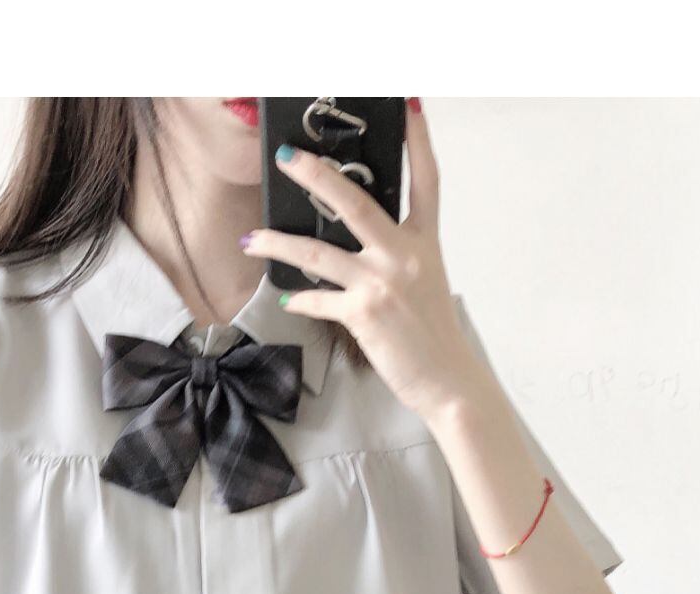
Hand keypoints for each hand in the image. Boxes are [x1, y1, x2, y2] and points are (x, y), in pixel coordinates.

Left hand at [240, 99, 489, 423]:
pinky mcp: (363, 313)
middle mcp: (403, 255)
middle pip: (354, 201)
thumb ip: (398, 256)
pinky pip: (318, 299)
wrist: (448, 380)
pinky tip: (287, 296)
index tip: (407, 107)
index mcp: (424, 242)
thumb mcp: (426, 282)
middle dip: (316, 175)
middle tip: (288, 157)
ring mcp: (381, 282)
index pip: (426, 180)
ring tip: (251, 238)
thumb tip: (357, 244)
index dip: (417, 141)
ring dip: (277, 242)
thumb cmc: (433, 335)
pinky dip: (299, 299)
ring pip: (317, 252)